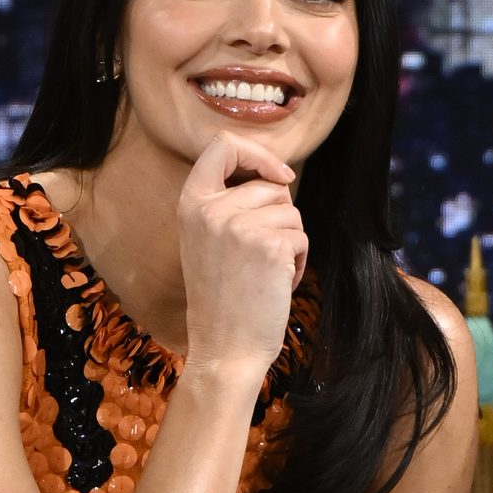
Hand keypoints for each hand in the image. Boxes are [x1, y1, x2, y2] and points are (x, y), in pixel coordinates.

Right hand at [176, 133, 307, 374]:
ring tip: (264, 273)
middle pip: (271, 186)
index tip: (277, 175)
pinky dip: (298, 261)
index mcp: (191, 204)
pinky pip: (301, 237)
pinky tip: (275, 285)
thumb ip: (229, 204)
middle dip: (279, 218)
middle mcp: (211, 209)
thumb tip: (277, 176)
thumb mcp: (208, 240)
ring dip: (289, 242)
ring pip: (291, 212)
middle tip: (259, 257)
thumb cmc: (222, 298)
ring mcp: (240, 226)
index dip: (257, 152)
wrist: (225, 347)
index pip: (221, 145)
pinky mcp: (270, 244)